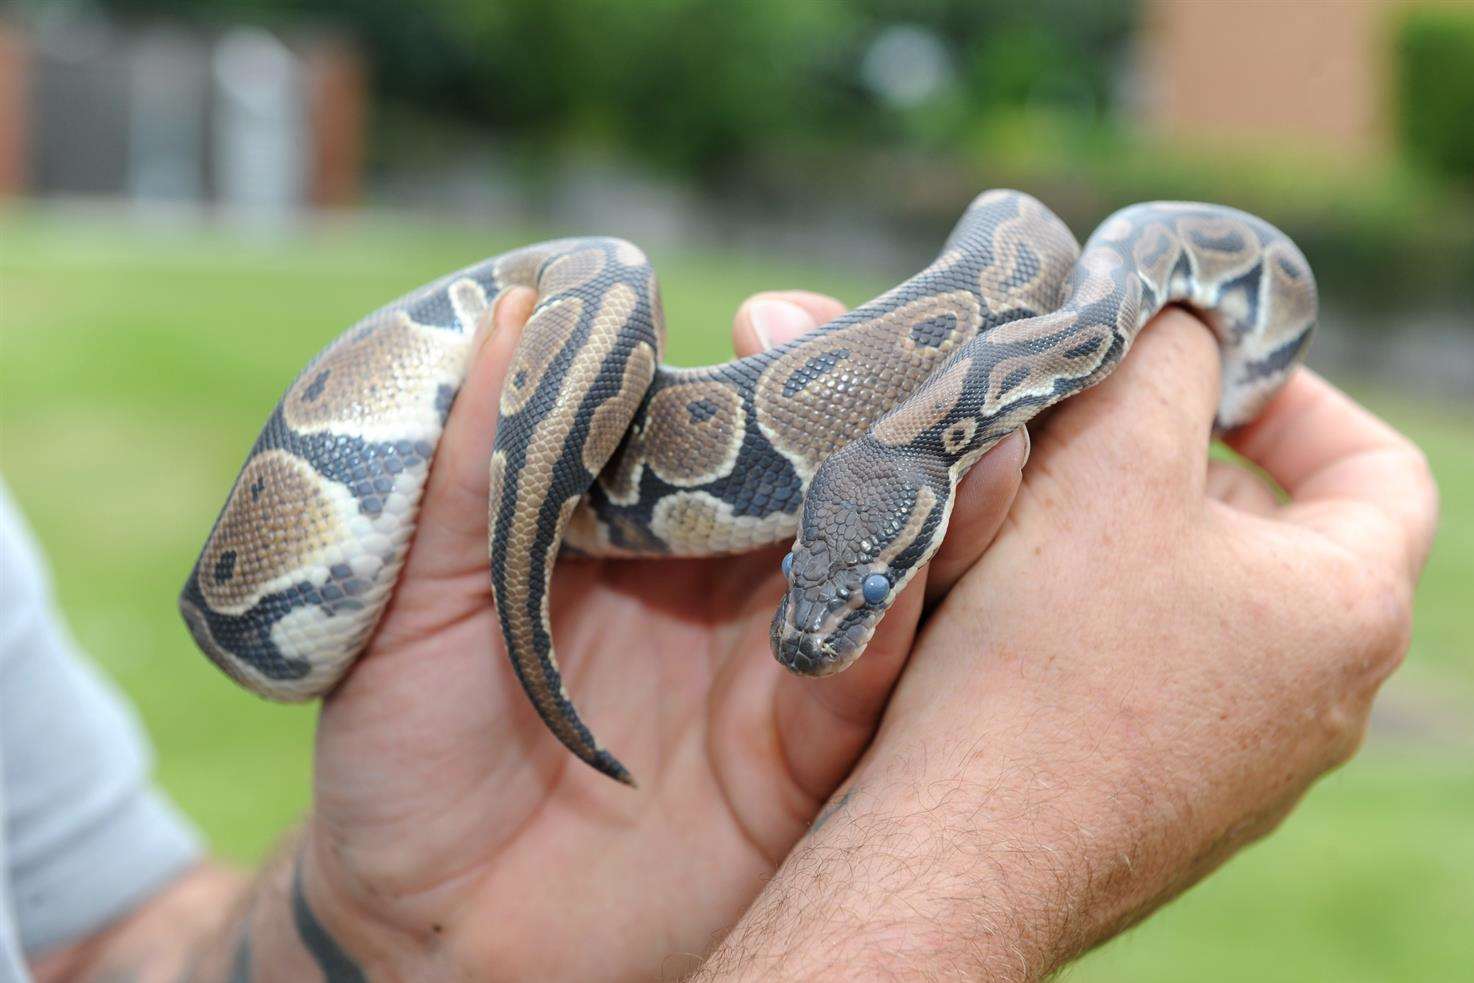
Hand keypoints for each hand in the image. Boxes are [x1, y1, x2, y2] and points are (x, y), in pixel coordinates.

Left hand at [248, 290, 1029, 978]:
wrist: (429, 925)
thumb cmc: (404, 751)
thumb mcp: (411, 602)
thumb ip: (468, 468)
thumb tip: (515, 306)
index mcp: (648, 521)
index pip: (735, 415)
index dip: (776, 358)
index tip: (775, 318)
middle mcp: (734, 578)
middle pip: (840, 471)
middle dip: (890, 407)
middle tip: (916, 357)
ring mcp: (779, 663)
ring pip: (888, 561)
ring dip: (929, 495)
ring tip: (966, 433)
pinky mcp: (805, 759)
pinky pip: (863, 681)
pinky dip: (891, 618)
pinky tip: (899, 563)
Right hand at [698, 310, 1437, 980]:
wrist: (965, 852)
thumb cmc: (1050, 660)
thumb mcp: (1111, 469)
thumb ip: (1162, 361)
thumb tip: (1178, 307)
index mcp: (1347, 610)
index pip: (1379, 468)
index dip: (1295, 395)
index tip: (1201, 373)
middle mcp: (1322, 700)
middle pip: (1285, 537)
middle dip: (1193, 464)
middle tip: (1096, 430)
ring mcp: (1249, 766)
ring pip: (1216, 610)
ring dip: (1143, 545)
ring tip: (1045, 517)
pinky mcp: (1172, 802)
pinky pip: (1165, 681)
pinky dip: (1114, 625)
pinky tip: (1022, 617)